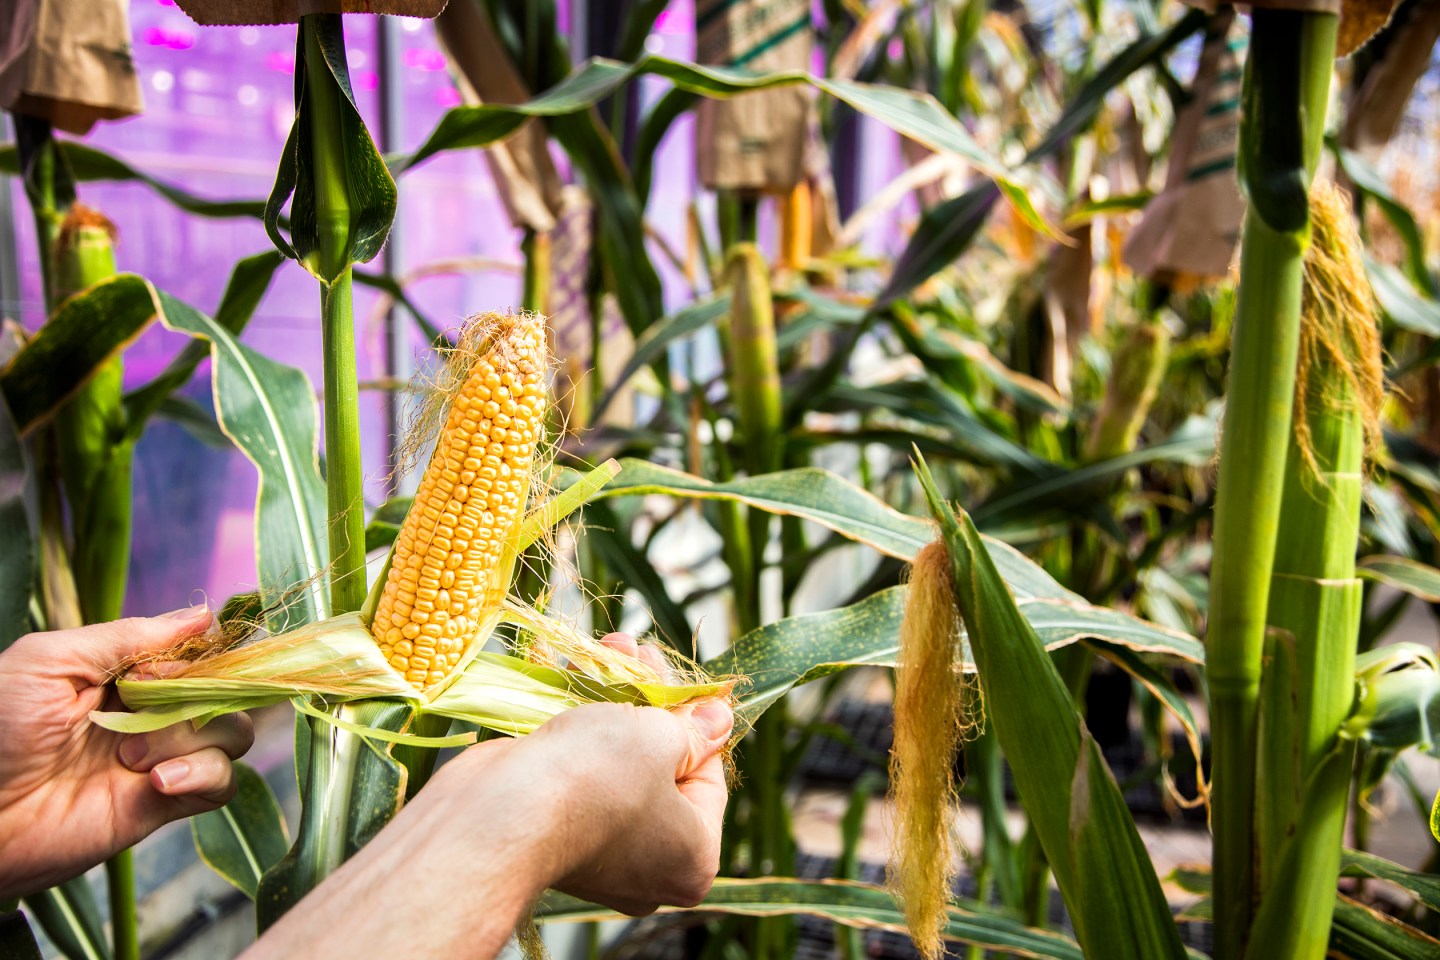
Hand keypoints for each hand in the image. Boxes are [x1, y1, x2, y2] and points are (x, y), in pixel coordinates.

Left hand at [0, 608, 253, 899]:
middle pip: (222, 688)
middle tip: (140, 711)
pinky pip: (222, 781)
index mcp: (122, 674)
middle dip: (194, 695)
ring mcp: (160, 757)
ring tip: (130, 759)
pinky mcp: (165, 803)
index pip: (194, 652)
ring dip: (190, 736)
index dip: (197, 654)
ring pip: (230, 731)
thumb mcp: (50, 661)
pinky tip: (159, 782)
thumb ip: (128, 635)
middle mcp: (149, 712)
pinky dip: (204, 774)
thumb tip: (203, 615)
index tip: (162, 668)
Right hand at [433, 632, 733, 914]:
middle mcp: (649, 866)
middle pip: (663, 766)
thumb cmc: (596, 778)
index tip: (685, 682)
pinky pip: (582, 772)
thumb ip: (694, 727)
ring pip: (620, 763)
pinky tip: (581, 673)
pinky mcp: (556, 829)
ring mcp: (599, 851)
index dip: (697, 722)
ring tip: (613, 647)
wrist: (499, 812)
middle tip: (644, 653)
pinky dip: (581, 725)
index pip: (710, 779)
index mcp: (691, 858)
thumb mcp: (660, 737)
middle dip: (652, 701)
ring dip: (616, 702)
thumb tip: (720, 719)